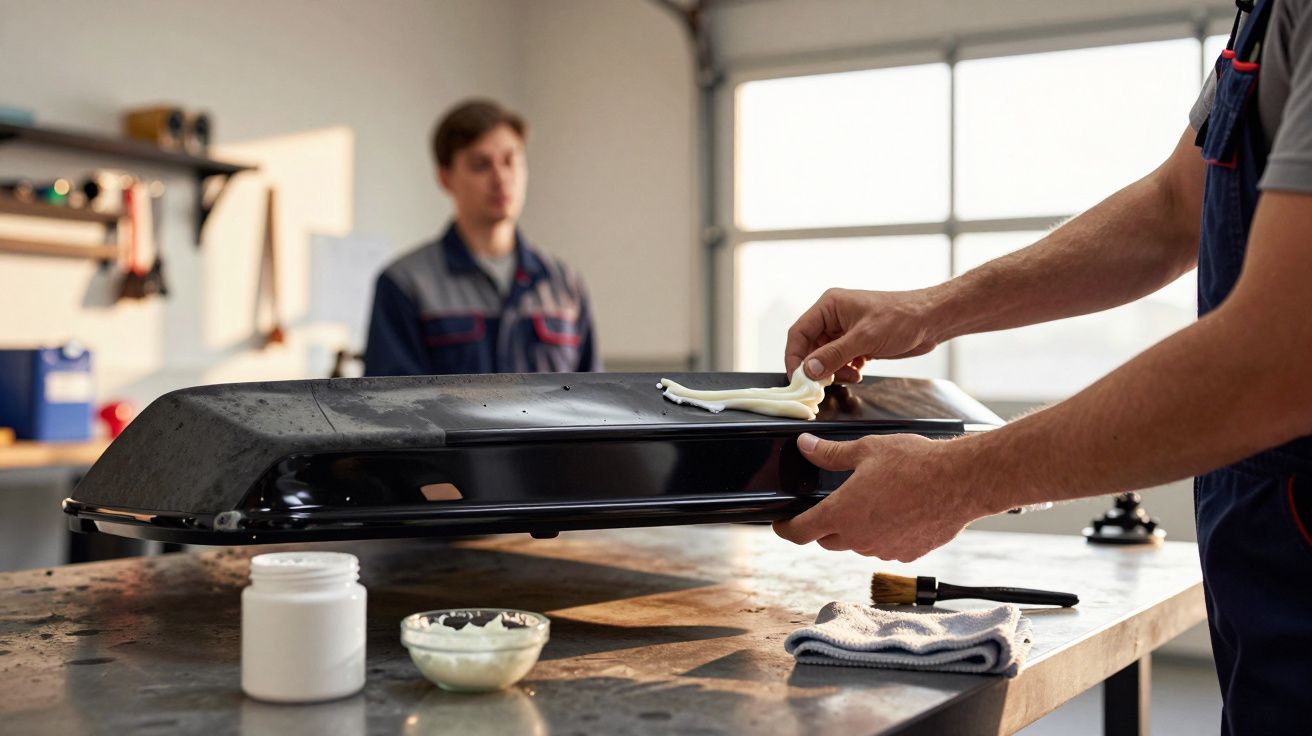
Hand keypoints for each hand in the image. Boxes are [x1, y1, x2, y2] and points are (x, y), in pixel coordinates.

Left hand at [773, 432, 988, 560]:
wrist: (960, 481)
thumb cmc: (914, 463)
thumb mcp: (865, 450)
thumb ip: (829, 453)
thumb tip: (804, 446)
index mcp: (842, 513)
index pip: (799, 533)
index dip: (784, 529)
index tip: (781, 522)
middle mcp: (859, 539)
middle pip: (826, 539)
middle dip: (823, 524)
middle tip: (834, 502)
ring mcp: (883, 550)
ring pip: (856, 544)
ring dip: (856, 529)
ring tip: (873, 501)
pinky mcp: (906, 554)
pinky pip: (883, 548)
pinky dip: (882, 535)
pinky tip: (896, 513)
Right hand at [785, 288, 941, 382]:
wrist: (931, 320)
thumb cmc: (901, 318)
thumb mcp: (864, 338)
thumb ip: (833, 355)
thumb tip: (808, 370)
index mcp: (829, 306)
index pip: (798, 333)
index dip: (794, 357)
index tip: (797, 379)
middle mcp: (833, 317)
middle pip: (810, 348)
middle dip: (818, 367)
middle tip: (825, 384)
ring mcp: (845, 330)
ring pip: (825, 357)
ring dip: (834, 371)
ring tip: (851, 376)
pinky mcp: (857, 343)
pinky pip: (839, 361)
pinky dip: (845, 371)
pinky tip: (858, 373)